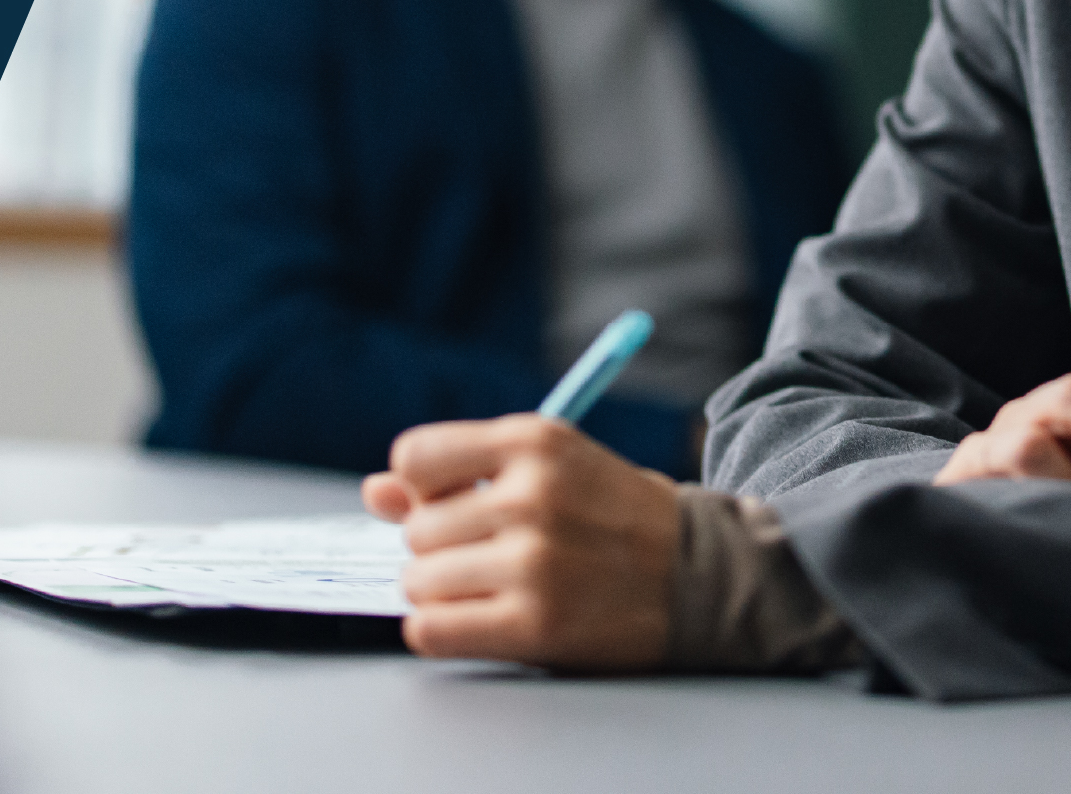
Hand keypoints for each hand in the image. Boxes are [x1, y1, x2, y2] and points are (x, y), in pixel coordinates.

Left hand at [361, 415, 680, 666]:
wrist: (697, 574)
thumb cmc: (613, 516)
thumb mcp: (548, 467)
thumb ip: (458, 475)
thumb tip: (374, 492)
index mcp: (534, 441)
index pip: (414, 458)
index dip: (422, 488)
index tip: (451, 504)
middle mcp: (531, 496)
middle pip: (416, 530)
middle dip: (439, 548)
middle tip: (490, 554)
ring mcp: (533, 563)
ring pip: (418, 582)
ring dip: (442, 592)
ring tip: (492, 588)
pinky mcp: (535, 625)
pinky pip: (430, 630)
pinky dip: (439, 630)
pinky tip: (475, 620)